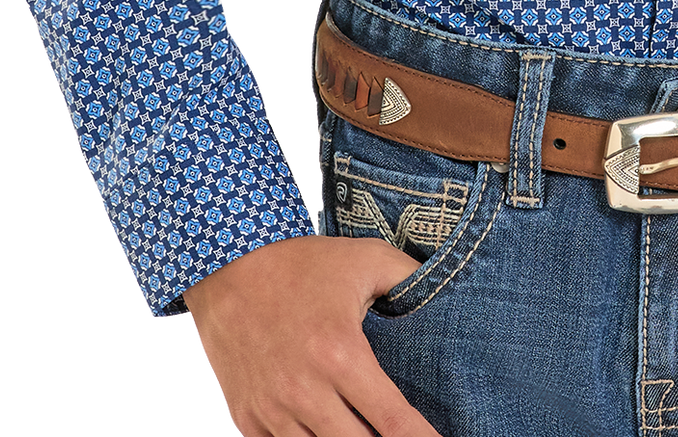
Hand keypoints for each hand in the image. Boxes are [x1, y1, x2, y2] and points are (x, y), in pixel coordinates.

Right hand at [183, 234, 439, 434]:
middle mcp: (305, 391)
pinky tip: (326, 433)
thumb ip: (409, 278)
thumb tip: (450, 293)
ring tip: (364, 435)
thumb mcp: (364, 259)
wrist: (227, 268)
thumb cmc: (303, 263)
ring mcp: (272, 411)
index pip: (394, 421)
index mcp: (341, 354)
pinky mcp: (247, 421)